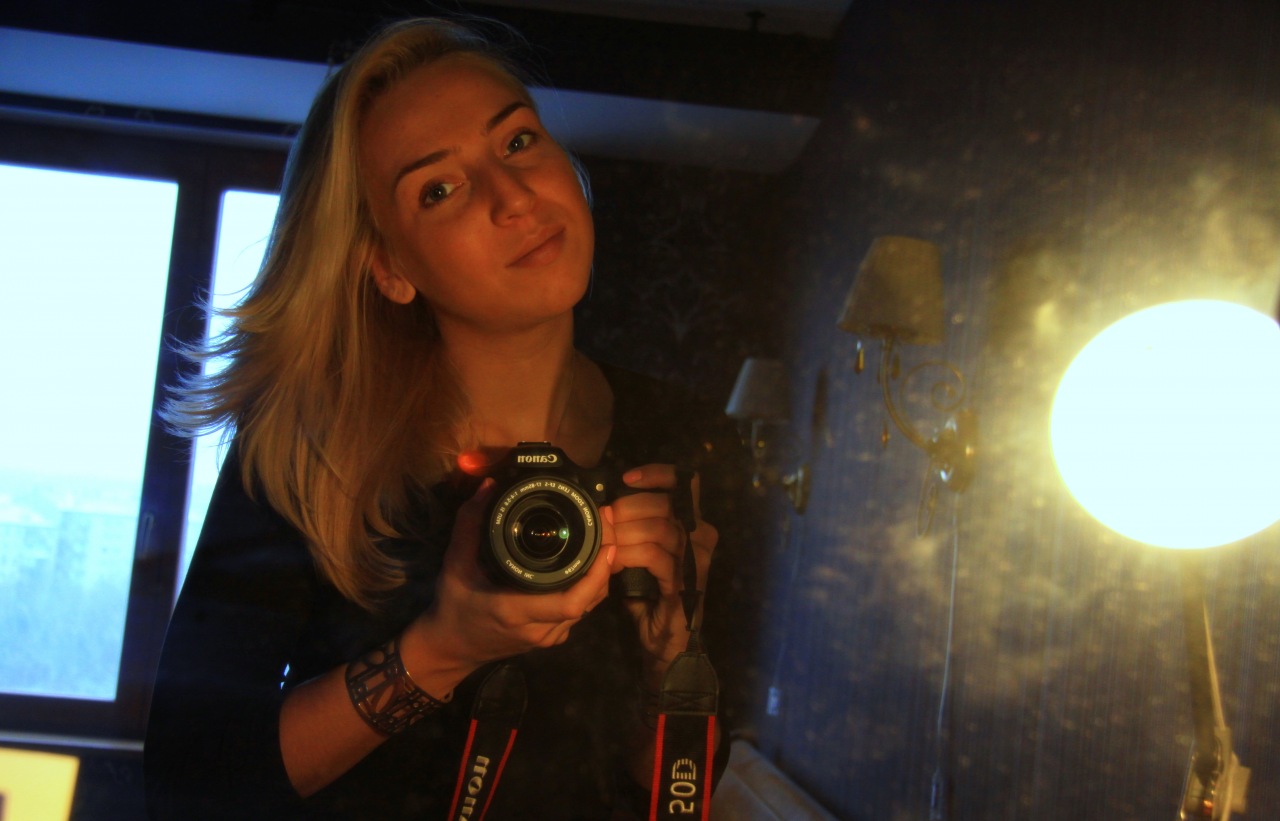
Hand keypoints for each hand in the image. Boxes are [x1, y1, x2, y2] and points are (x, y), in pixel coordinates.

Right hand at [414, 479, 615, 672]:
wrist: (452, 648)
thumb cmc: (453, 605)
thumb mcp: (455, 563)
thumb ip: (471, 524)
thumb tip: (490, 486)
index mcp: (517, 611)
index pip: (572, 602)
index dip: (596, 575)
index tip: (606, 543)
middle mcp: (539, 628)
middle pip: (589, 600)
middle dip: (605, 564)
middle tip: (607, 525)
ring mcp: (548, 637)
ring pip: (589, 606)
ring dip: (601, 574)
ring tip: (604, 536)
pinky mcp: (552, 638)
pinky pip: (580, 611)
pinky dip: (591, 586)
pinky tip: (592, 561)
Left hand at [603, 464, 718, 679]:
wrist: (663, 637)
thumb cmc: (651, 592)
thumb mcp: (641, 552)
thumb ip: (634, 527)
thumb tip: (608, 506)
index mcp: (693, 523)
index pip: (686, 482)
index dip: (656, 474)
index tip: (627, 479)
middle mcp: (702, 536)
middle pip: (665, 503)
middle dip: (628, 508)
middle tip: (604, 520)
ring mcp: (698, 559)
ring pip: (659, 528)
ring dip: (624, 533)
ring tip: (604, 542)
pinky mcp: (687, 581)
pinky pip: (655, 556)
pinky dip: (628, 556)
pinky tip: (613, 562)